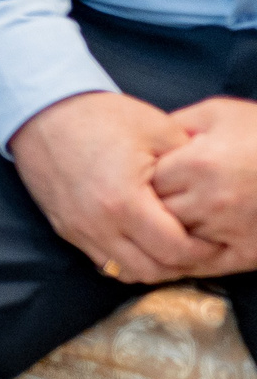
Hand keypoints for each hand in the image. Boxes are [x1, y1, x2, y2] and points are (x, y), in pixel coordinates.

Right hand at [11, 92, 217, 285]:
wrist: (40, 110)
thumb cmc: (98, 116)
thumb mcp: (156, 129)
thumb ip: (189, 163)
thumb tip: (210, 186)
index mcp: (125, 202)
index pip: (175, 250)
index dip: (203, 251)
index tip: (213, 240)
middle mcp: (99, 224)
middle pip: (152, 271)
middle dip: (181, 264)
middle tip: (196, 248)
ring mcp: (78, 229)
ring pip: (125, 272)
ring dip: (151, 267)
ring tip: (167, 248)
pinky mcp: (65, 227)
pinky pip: (102, 261)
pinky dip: (125, 259)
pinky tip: (137, 242)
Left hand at [153, 98, 256, 274]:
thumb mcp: (217, 113)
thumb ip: (176, 126)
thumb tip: (143, 139)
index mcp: (197, 165)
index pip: (144, 183)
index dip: (136, 181)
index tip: (134, 178)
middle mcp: (210, 201)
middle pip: (156, 215)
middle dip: (147, 209)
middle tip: (140, 204)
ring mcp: (231, 230)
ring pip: (175, 241)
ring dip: (163, 235)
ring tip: (152, 227)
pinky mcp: (249, 252)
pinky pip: (205, 264)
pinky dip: (187, 260)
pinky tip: (176, 251)